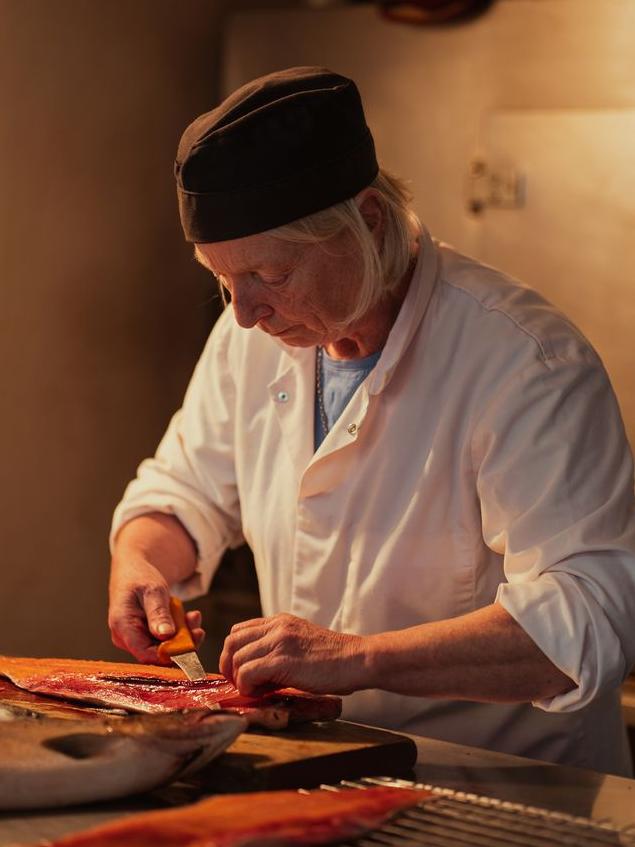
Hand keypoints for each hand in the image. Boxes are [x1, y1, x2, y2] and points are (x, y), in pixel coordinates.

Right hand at [108, 555, 204, 663]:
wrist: (134, 569)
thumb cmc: (140, 576)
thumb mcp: (153, 590)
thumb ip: (158, 613)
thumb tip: (166, 635)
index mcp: (122, 626)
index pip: (145, 654)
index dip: (169, 654)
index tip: (190, 645)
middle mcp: (126, 637)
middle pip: (157, 653)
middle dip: (181, 643)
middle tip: (198, 629)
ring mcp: (136, 638)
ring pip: (164, 646)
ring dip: (183, 635)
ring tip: (194, 617)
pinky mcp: (146, 636)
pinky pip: (166, 639)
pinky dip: (180, 630)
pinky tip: (189, 617)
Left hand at [219, 613, 365, 696]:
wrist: (356, 660)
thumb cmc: (333, 659)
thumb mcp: (300, 642)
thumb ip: (278, 648)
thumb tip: (255, 670)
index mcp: (279, 621)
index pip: (239, 631)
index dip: (233, 653)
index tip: (240, 672)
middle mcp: (276, 627)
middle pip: (232, 642)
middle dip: (228, 666)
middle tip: (240, 684)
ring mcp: (278, 641)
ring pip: (237, 659)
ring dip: (239, 680)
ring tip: (256, 690)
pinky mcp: (282, 660)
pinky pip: (247, 673)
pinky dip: (247, 687)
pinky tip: (261, 693)